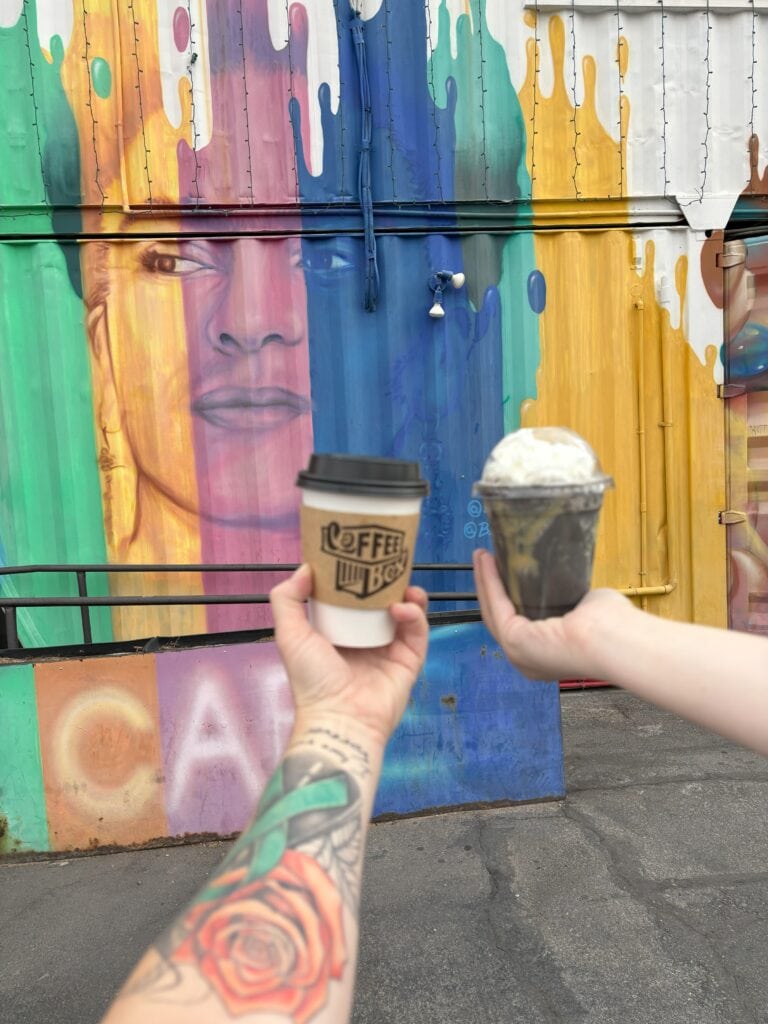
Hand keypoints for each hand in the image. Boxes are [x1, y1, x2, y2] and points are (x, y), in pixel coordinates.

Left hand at [270, 564, 428, 745]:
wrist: (340, 720)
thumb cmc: (312, 680)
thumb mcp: (290, 635)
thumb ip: (287, 600)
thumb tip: (305, 568)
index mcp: (336, 634)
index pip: (350, 599)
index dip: (356, 578)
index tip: (359, 556)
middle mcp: (363, 640)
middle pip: (380, 603)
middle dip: (387, 582)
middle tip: (389, 564)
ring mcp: (388, 650)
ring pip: (404, 614)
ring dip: (406, 595)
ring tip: (404, 584)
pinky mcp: (409, 661)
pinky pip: (417, 633)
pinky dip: (414, 616)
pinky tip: (404, 607)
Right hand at [472, 549, 633, 680]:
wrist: (612, 638)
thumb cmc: (610, 626)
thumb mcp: (583, 609)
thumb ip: (569, 599)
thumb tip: (564, 583)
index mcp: (546, 656)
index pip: (518, 623)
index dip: (507, 596)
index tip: (503, 571)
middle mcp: (528, 660)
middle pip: (499, 617)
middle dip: (490, 586)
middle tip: (485, 559)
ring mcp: (518, 653)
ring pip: (493, 610)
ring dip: (485, 580)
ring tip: (481, 556)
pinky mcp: (513, 640)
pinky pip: (496, 604)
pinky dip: (489, 581)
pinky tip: (486, 561)